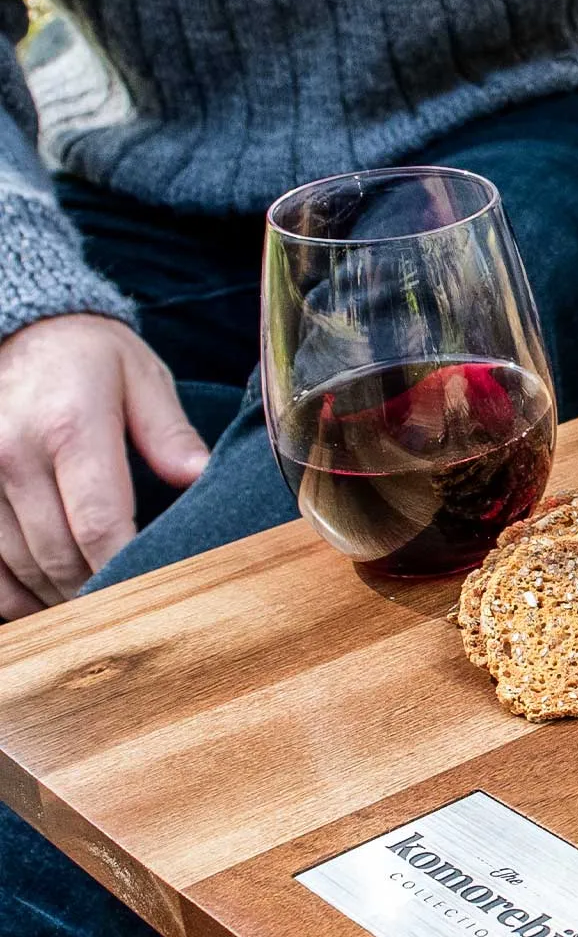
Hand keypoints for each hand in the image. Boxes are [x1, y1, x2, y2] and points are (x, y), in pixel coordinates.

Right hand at [0, 314, 208, 615]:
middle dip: (98, 590)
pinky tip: (44, 603)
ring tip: (98, 608)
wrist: (16, 328)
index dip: (126, 569)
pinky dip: (11, 594)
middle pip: (58, 554)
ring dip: (57, 597)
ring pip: (18, 565)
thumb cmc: (89, 357)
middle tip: (137, 608)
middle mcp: (14, 454)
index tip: (159, 592)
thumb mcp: (142, 379)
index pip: (99, 524)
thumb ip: (170, 435)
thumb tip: (199, 480)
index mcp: (70, 427)